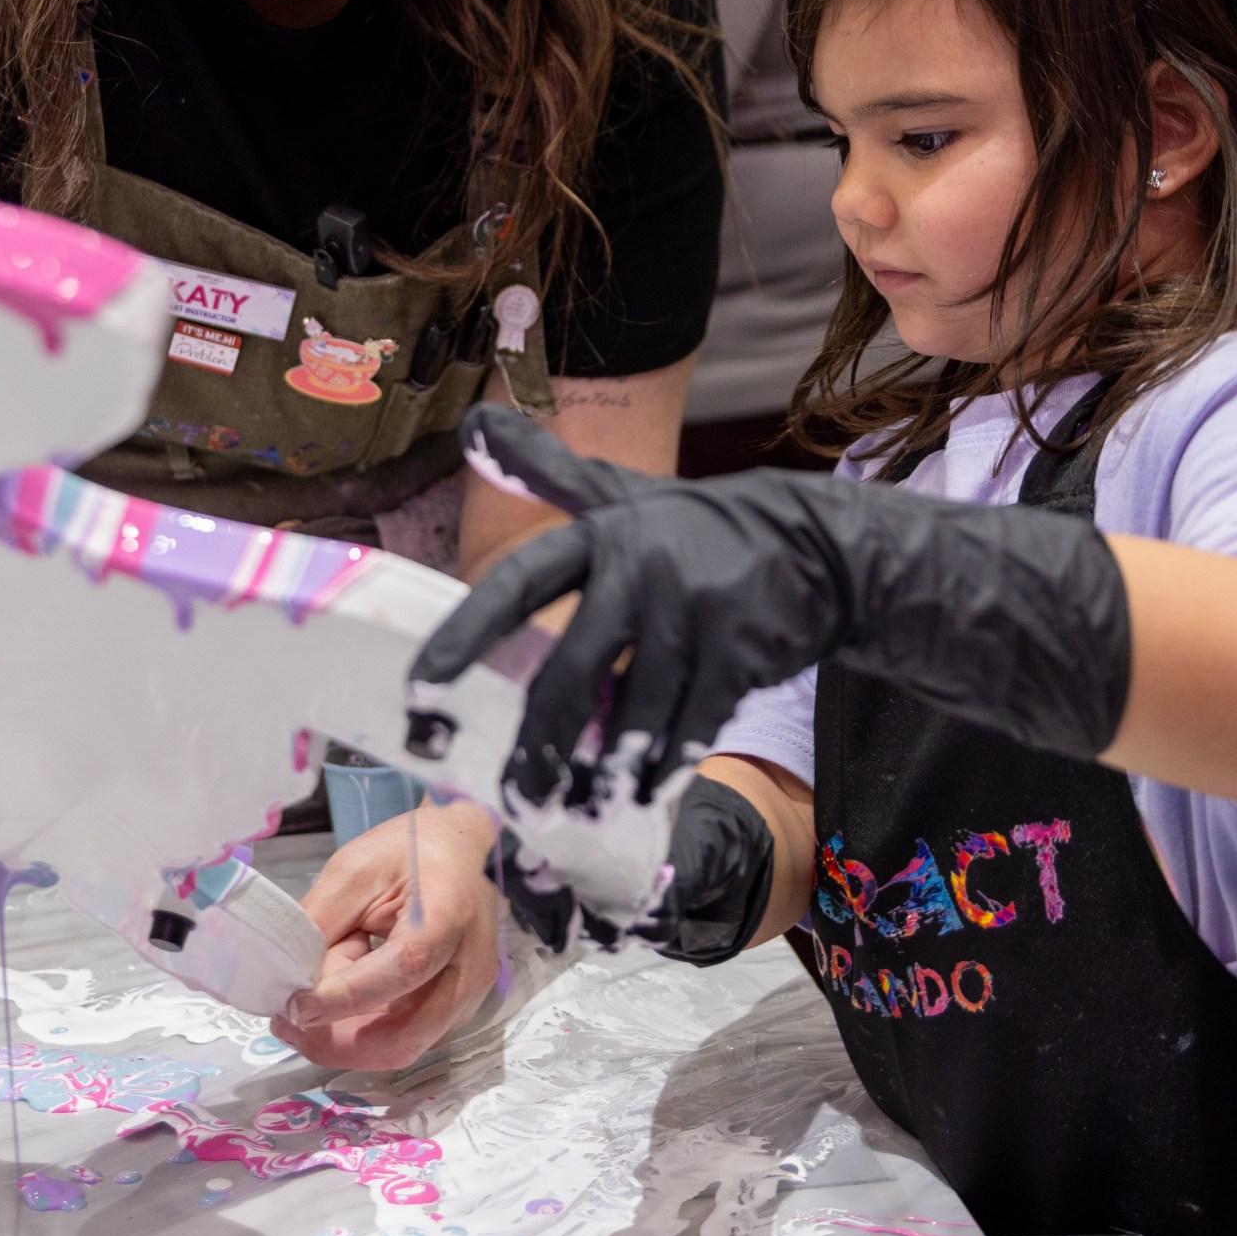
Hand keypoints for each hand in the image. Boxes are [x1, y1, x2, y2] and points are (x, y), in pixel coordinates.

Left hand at [271, 799, 504, 1070]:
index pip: (402, 970)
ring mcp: (468, 998)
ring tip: (313, 1002)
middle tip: (289, 1024)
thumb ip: (322, 921)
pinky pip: (405, 1037)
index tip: (295, 1004)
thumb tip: (291, 979)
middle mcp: (468, 970)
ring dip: (347, 1037)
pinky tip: (341, 1001)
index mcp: (448, 917)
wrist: (459, 853)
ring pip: (400, 1047)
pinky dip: (364, 1030)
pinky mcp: (457, 1012)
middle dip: (337, 1042)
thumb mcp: (355, 869)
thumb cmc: (410, 851)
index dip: (345, 997)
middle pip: (403, 1037)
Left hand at [412, 405, 1130, 941]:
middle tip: (518, 795)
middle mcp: (642, 571)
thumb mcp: (622, 491)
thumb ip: (546, 470)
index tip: (421, 686)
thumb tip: (472, 424)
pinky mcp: (740, 651)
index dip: (466, 634)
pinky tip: (641, 795)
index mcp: (601, 536)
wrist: (815, 546)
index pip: (520, 584)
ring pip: (633, 713)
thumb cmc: (697, 528)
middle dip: (540, 744)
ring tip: (577, 810)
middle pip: (573, 672)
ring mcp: (695, 612)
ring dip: (602, 773)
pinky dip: (662, 767)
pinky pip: (690, 725)